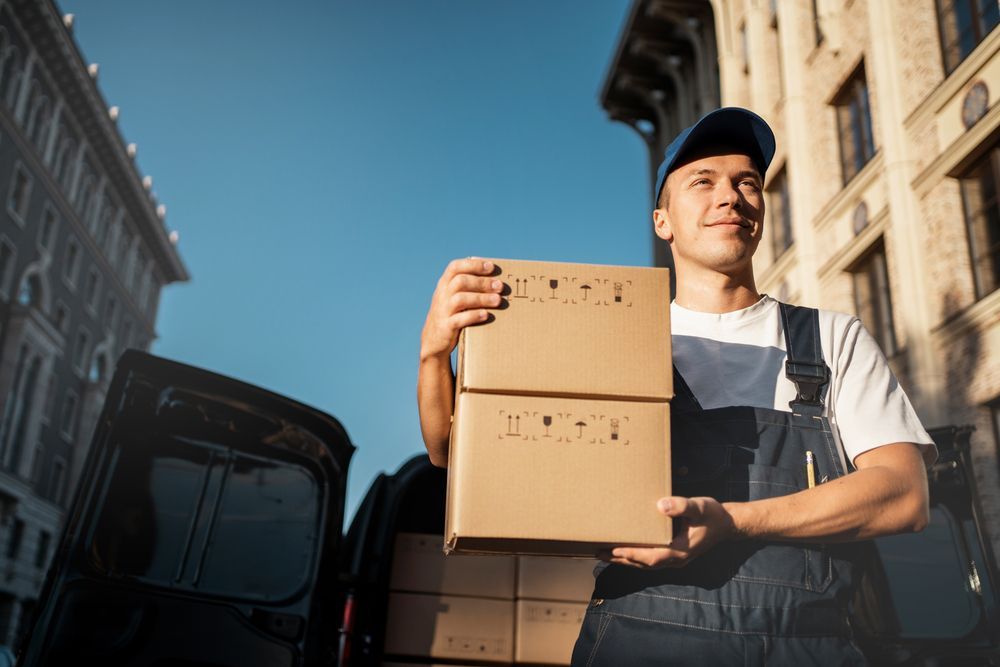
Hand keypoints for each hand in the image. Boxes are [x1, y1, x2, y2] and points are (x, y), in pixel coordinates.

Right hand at [420, 258, 503, 362]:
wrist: (433, 342)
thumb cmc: (451, 315)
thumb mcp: (453, 298)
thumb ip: (467, 287)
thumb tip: (496, 279)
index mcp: (444, 284)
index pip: (455, 267)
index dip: (473, 265)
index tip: (491, 266)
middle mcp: (441, 295)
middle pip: (460, 281)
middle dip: (482, 282)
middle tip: (500, 286)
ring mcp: (442, 311)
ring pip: (460, 299)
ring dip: (481, 298)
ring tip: (498, 300)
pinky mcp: (446, 327)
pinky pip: (459, 319)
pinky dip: (474, 315)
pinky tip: (486, 315)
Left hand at [604, 496, 736, 568]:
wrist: (727, 524)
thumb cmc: (712, 514)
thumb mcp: (699, 506)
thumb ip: (681, 506)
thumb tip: (660, 506)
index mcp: (681, 550)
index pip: (652, 557)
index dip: (633, 555)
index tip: (615, 550)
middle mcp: (676, 559)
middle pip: (644, 564)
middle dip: (621, 559)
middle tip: (598, 553)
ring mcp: (675, 559)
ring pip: (645, 564)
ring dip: (625, 560)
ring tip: (603, 553)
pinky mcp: (673, 554)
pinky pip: (650, 559)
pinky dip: (635, 557)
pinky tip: (623, 551)